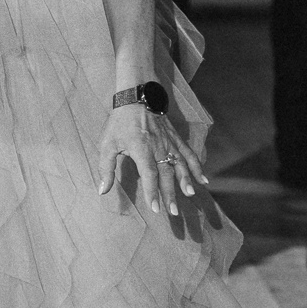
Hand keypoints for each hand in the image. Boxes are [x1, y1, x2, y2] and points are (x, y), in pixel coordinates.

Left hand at [97, 101, 206, 216]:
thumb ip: (105, 168)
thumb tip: (102, 191)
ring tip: (190, 195)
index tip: (155, 208)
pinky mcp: (176, 139)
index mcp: (141, 148)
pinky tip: (204, 181)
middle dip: (170, 193)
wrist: (137, 95)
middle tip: (173, 211)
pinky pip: (189, 154)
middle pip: (166, 173)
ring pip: (180, 164)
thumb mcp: (107, 143)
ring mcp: (169, 142)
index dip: (152, 191)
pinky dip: (197, 167)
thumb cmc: (120, 122)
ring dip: (186, 181)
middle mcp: (158, 146)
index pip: (149, 173)